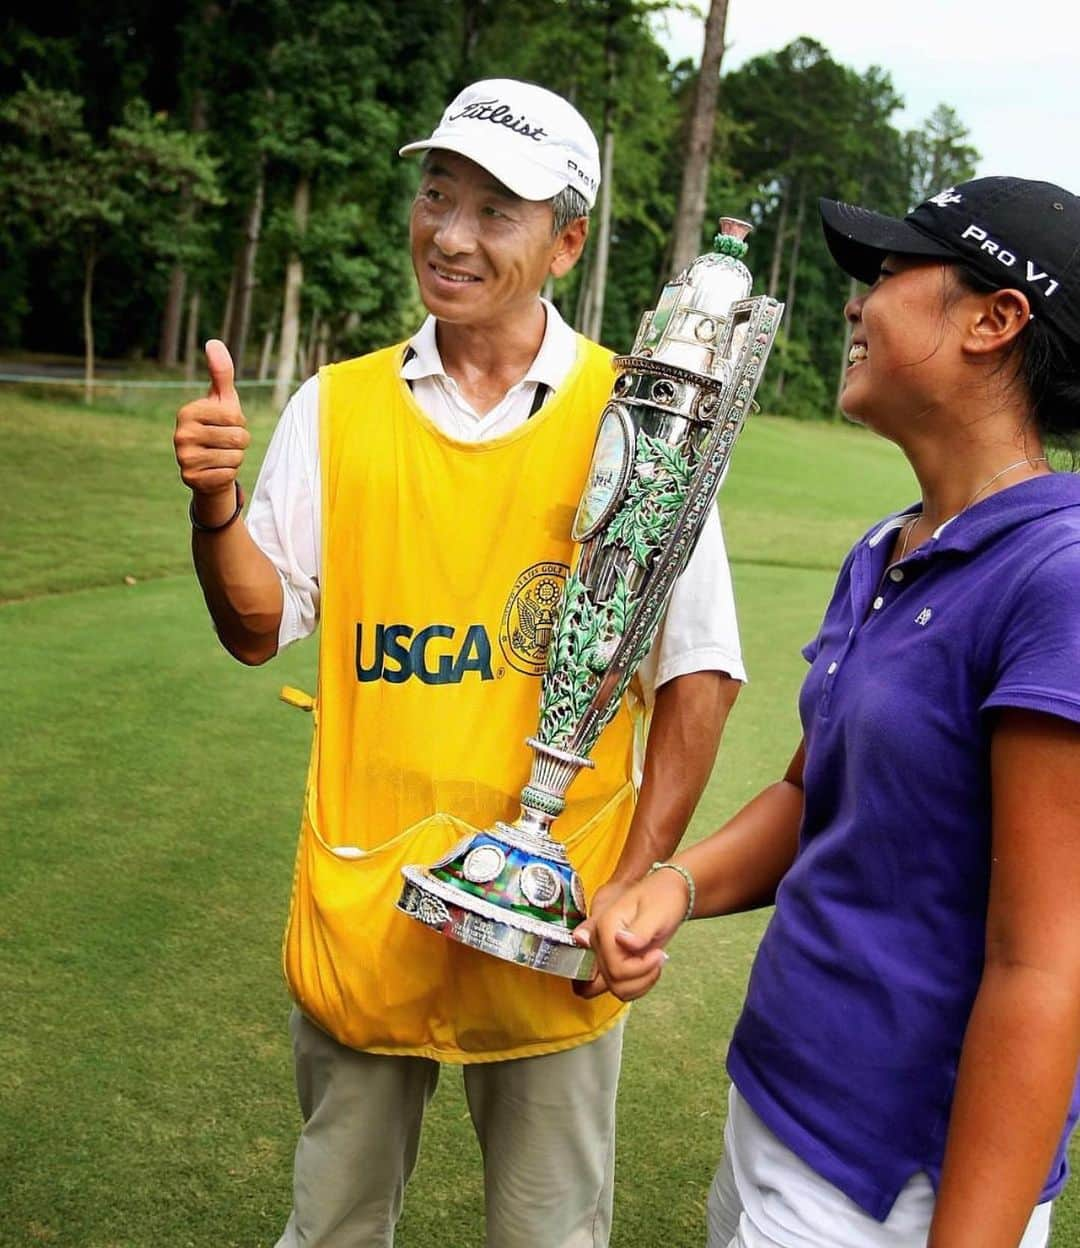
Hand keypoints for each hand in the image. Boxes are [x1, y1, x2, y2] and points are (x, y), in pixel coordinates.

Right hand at [174, 340, 249, 517]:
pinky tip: (215, 470)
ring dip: (235, 458)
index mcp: (188, 412)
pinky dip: (228, 474)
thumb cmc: (219, 427)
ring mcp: (184, 458)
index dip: (239, 422)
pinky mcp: (191, 478)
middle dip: (240, 442)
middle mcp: (181, 434)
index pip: (235, 417)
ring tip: (221, 455)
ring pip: (235, 458)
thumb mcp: (222, 400)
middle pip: (238, 438)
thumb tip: (214, 342)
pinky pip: (228, 475)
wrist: (209, 466)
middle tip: (225, 443)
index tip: (226, 424)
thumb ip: (221, 373)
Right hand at [572, 871, 687, 1001]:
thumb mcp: (657, 911)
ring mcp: (605, 952)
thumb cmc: (662, 897)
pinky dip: (639, 986)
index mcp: (605, 925)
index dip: (640, 967)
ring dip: (640, 984)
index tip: (658, 953)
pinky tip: (650, 969)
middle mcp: (599, 940)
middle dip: (642, 975)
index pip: (615, 966)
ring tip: (655, 964)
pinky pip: (620, 986)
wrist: (666, 893)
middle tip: (659, 957)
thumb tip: (622, 942)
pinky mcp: (613, 960)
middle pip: (613, 979)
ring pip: (614, 988)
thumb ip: (640, 929)